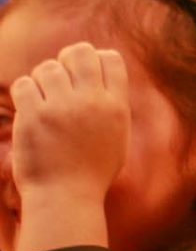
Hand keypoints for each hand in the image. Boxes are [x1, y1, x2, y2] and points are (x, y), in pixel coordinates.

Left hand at [10, 43, 129, 205]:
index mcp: (116, 106)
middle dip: (66, 59)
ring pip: (47, 67)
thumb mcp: (116, 137)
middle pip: (79, 52)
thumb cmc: (90, 172)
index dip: (95, 59)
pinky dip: (24, 92)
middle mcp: (92, 102)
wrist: (66, 198)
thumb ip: (111, 107)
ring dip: (42, 79)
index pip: (110, 58)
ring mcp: (62, 108)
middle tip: (59, 79)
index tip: (83, 76)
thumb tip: (100, 78)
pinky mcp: (33, 116)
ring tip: (42, 99)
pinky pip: (24, 84)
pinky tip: (29, 108)